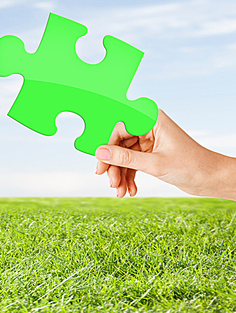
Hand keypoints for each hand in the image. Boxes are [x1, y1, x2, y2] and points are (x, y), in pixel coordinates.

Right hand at [95, 109, 235, 199]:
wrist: (211, 179)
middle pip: (119, 145)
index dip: (108, 148)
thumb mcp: (155, 164)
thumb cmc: (191, 166)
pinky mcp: (150, 154)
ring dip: (120, 175)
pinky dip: (129, 177)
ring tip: (121, 192)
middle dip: (115, 167)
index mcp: (151, 120)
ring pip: (124, 157)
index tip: (101, 166)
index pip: (119, 130)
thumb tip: (100, 153)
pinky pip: (132, 164)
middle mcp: (148, 128)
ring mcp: (149, 141)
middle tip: (111, 183)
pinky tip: (130, 191)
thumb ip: (125, 158)